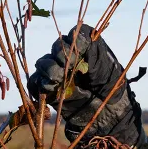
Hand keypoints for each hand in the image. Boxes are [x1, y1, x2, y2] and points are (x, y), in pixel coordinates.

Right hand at [28, 25, 140, 148]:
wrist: (109, 114)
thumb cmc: (112, 88)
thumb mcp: (107, 66)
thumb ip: (93, 48)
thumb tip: (78, 33)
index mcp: (85, 48)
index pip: (73, 36)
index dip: (72, 43)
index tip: (78, 57)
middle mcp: (70, 58)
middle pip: (56, 48)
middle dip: (60, 57)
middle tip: (70, 69)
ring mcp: (59, 73)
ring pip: (43, 64)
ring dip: (50, 70)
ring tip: (59, 80)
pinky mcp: (50, 90)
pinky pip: (35, 83)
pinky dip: (39, 84)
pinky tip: (51, 89)